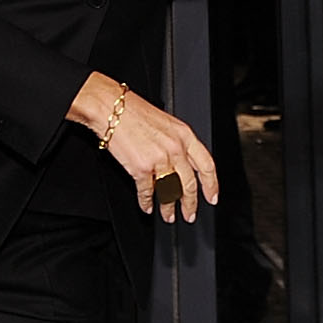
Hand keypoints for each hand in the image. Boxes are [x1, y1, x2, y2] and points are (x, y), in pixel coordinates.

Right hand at [69, 74, 218, 223]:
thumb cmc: (134, 111)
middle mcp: (175, 148)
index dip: (211, 184)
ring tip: (168, 216)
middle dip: (190, 204)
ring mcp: (159, 159)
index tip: (211, 197)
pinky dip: (147, 202)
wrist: (110, 107)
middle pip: (190, 184)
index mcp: (184, 135)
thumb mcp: (166, 123)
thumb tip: (182, 165)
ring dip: (169, 207)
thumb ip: (178, 143)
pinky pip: (147, 192)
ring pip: (170, 191)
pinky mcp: (141, 168)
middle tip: (190, 214)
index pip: (206, 165)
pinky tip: (147, 206)